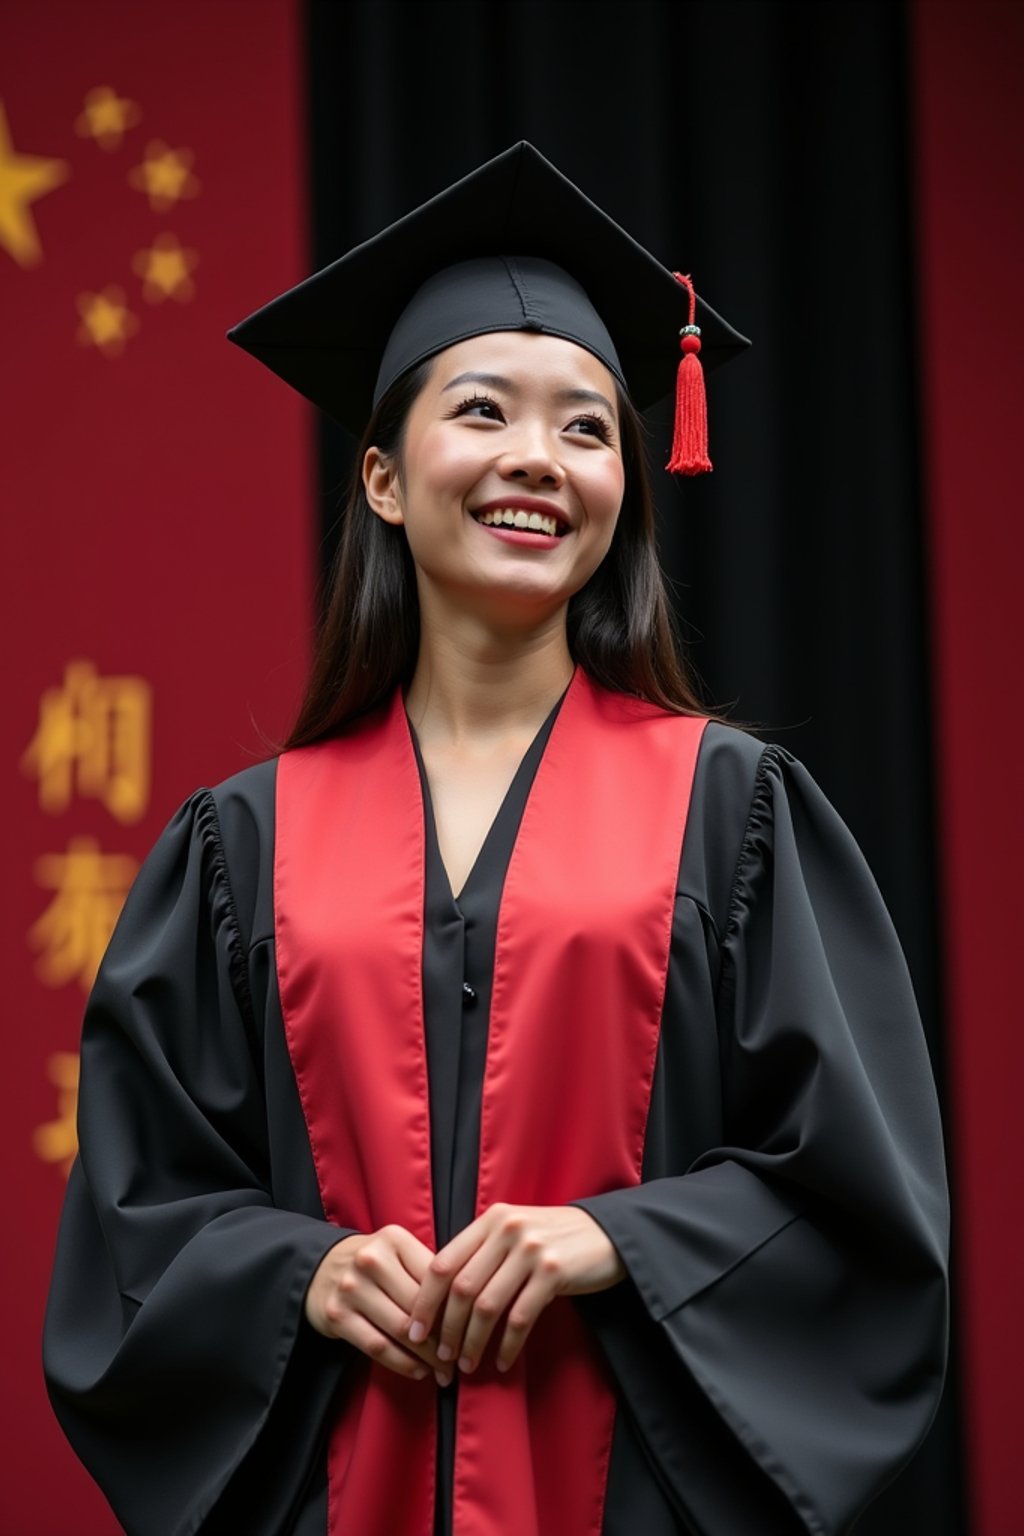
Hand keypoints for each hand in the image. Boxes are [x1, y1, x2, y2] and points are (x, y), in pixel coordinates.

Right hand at [305, 1226, 455, 1386]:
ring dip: (427, 1356)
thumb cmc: (375, 1264)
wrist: (321, 1267)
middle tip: (461, 1358)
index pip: (435, 1278)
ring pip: (400, 1329)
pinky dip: (403, 1363)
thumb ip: (429, 1272)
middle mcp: (371, 1260)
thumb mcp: (399, 1253)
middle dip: (445, 1337)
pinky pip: (377, 1346)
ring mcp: (351, 1287)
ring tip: (444, 1370)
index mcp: (394, 1240)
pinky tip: (419, 1371)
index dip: (456, 1308)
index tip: (471, 1329)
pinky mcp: (337, 1315)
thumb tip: (469, 1308)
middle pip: (419, 1306)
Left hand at [405, 1204, 624, 1376]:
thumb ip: (481, 1252)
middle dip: (446, 1328)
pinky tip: (501, 1361)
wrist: (607, 1235)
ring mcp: (531, 1250)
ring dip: (473, 1341)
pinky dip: (507, 1344)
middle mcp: (507, 1230)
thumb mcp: (513, 1232)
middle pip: (462, 1288)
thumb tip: (440, 1294)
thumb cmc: (553, 1239)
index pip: (443, 1263)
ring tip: (467, 1364)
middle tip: (440, 1357)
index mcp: (490, 1220)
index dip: (425, 1301)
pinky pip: (520, 1317)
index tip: (415, 1331)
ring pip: (488, 1306)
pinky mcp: (554, 1272)